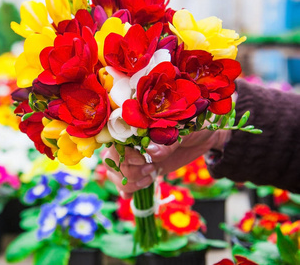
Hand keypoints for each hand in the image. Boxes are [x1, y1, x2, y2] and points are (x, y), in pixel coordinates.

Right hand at [102, 129, 230, 198]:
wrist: (206, 134)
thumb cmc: (196, 124)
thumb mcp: (184, 130)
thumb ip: (168, 142)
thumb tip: (152, 152)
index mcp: (138, 126)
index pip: (116, 140)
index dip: (124, 153)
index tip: (143, 159)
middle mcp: (132, 141)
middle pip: (112, 160)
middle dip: (128, 170)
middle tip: (151, 170)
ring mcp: (136, 157)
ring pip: (115, 173)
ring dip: (129, 182)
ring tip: (150, 178)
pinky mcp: (143, 169)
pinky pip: (126, 182)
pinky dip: (125, 190)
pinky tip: (131, 196)